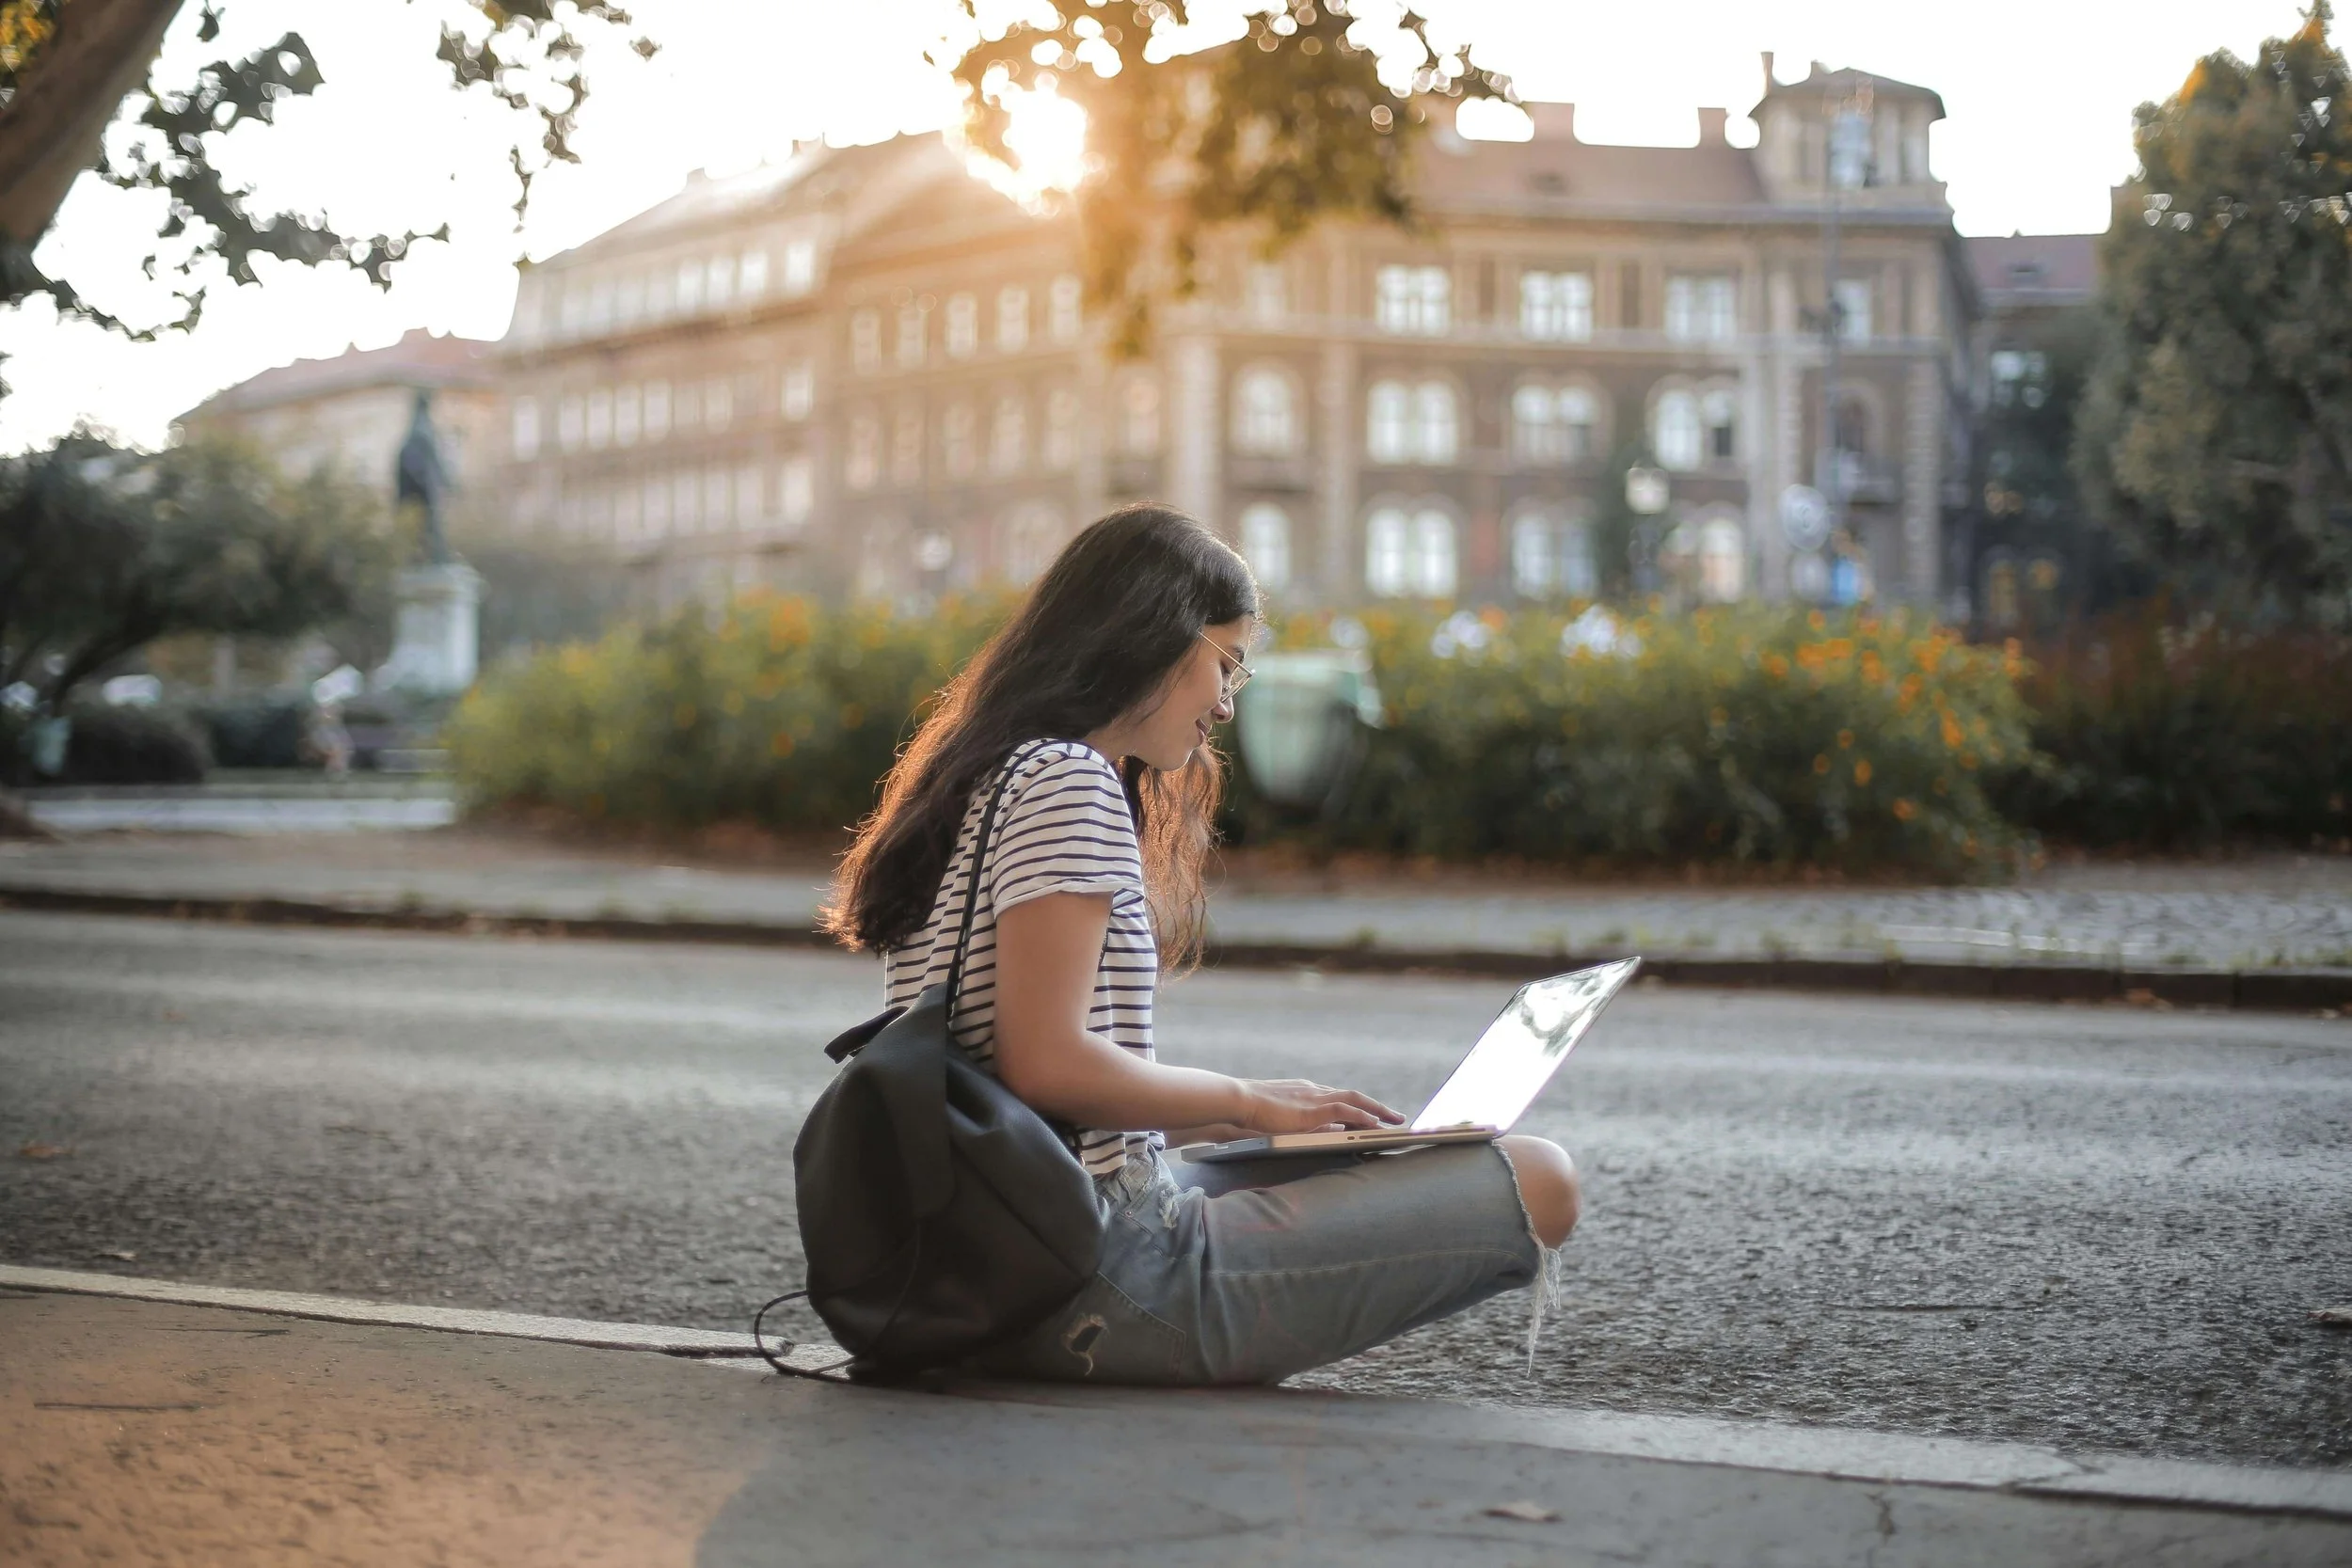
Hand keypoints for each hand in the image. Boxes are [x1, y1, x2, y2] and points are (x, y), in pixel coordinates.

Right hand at [1231, 1078, 1403, 1135]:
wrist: (1238, 1100)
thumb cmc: (1251, 1111)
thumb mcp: (1281, 1117)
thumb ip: (1301, 1122)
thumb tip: (1323, 1130)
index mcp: (1306, 1092)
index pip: (1339, 1097)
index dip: (1359, 1106)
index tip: (1373, 1114)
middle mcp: (1314, 1091)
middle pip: (1354, 1096)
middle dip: (1377, 1107)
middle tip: (1396, 1117)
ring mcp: (1314, 1098)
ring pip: (1355, 1100)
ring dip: (1378, 1110)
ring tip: (1395, 1121)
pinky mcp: (1311, 1110)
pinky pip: (1344, 1109)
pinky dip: (1362, 1116)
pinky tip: (1375, 1125)